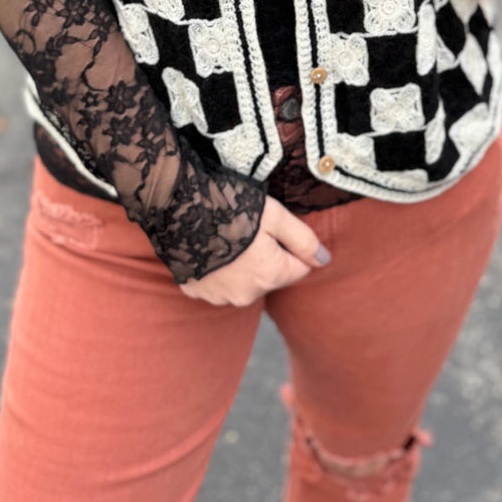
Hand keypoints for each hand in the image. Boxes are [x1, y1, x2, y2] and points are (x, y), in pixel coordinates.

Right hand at [179, 196, 330, 306]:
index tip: (271, 227)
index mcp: (270, 276)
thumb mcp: (276, 215)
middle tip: (248, 228)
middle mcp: (247, 295)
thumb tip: (325, 261)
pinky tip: (209, 245)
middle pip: (271, 276)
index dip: (289, 245)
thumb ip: (304, 240)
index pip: (299, 268)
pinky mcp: (196, 292)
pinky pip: (219, 282)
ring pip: (245, 281)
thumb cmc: (230, 205)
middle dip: (267, 256)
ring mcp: (219, 296)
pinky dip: (219, 269)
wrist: (177, 206)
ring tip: (226, 235)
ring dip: (242, 264)